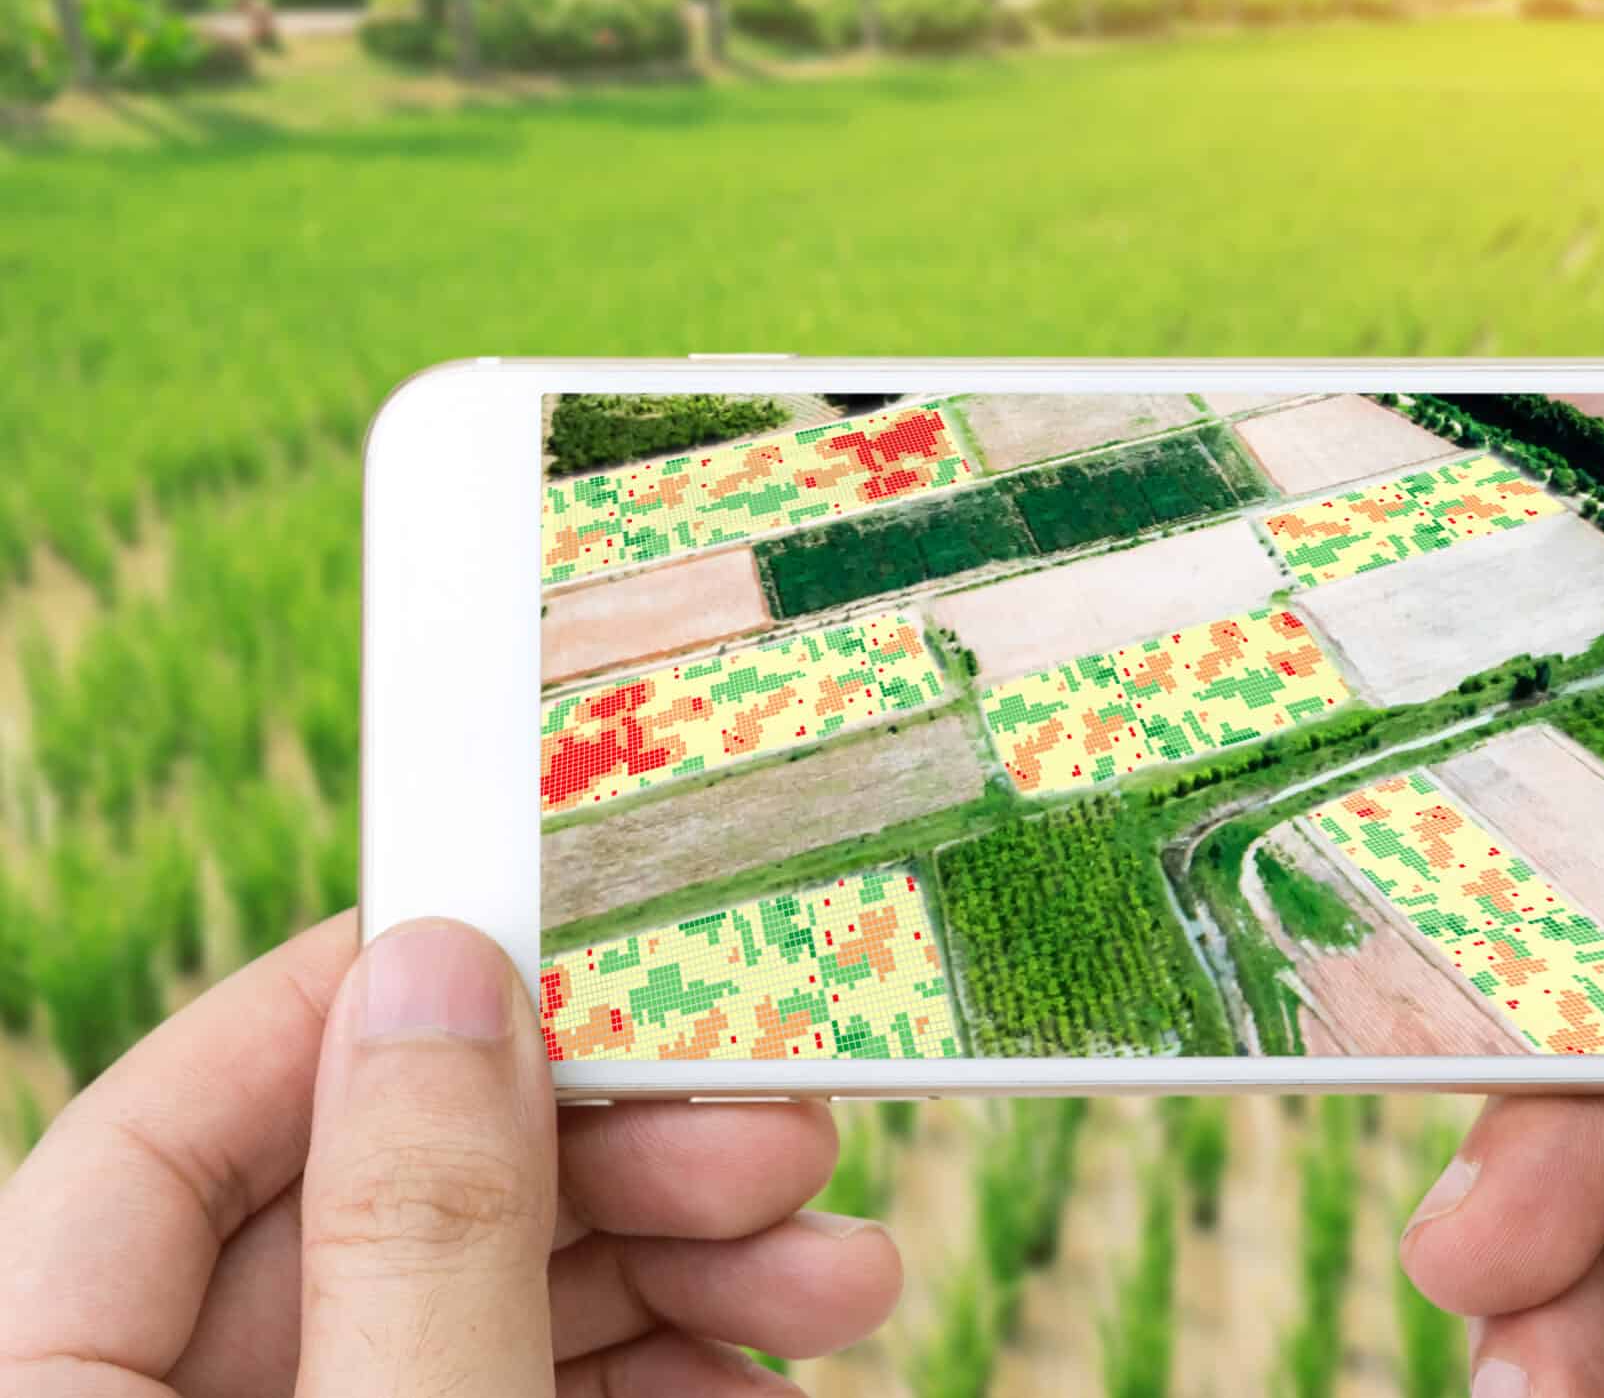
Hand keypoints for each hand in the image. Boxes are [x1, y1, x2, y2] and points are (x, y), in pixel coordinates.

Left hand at [0, 914, 901, 1395]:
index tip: (565, 937)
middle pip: (369, 1209)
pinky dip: (653, 1374)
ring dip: (678, 1271)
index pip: (170, 1126)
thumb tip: (445, 969)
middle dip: (608, 1163)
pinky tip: (765, 1370)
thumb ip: (418, 1239)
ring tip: (839, 1279)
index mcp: (51, 1391)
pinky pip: (512, 1395)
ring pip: (473, 1304)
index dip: (363, 1002)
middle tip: (780, 1138)